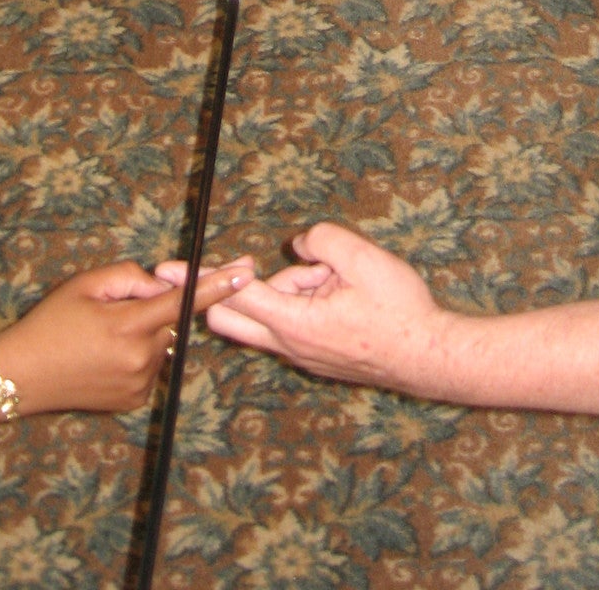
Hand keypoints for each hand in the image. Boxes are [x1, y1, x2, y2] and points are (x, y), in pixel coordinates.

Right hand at [0, 256, 254, 413]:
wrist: (21, 375)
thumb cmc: (50, 323)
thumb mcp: (85, 285)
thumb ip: (130, 278)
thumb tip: (160, 285)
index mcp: (128, 326)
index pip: (181, 302)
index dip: (215, 286)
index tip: (245, 273)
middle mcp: (140, 359)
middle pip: (169, 321)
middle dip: (153, 309)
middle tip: (113, 310)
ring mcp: (139, 384)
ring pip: (160, 344)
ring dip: (143, 333)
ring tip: (101, 337)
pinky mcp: (134, 400)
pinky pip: (150, 366)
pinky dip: (137, 355)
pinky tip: (104, 357)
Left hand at [203, 224, 447, 392]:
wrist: (429, 356)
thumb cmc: (399, 310)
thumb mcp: (363, 259)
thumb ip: (323, 241)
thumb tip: (301, 245)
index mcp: (295, 322)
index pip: (235, 296)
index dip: (204, 277)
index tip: (170, 270)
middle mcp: (290, 345)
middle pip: (233, 317)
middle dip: (226, 287)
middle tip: (227, 264)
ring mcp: (302, 355)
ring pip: (267, 315)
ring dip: (286, 289)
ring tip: (340, 278)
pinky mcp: (315, 357)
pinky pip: (289, 323)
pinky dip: (301, 301)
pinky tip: (340, 291)